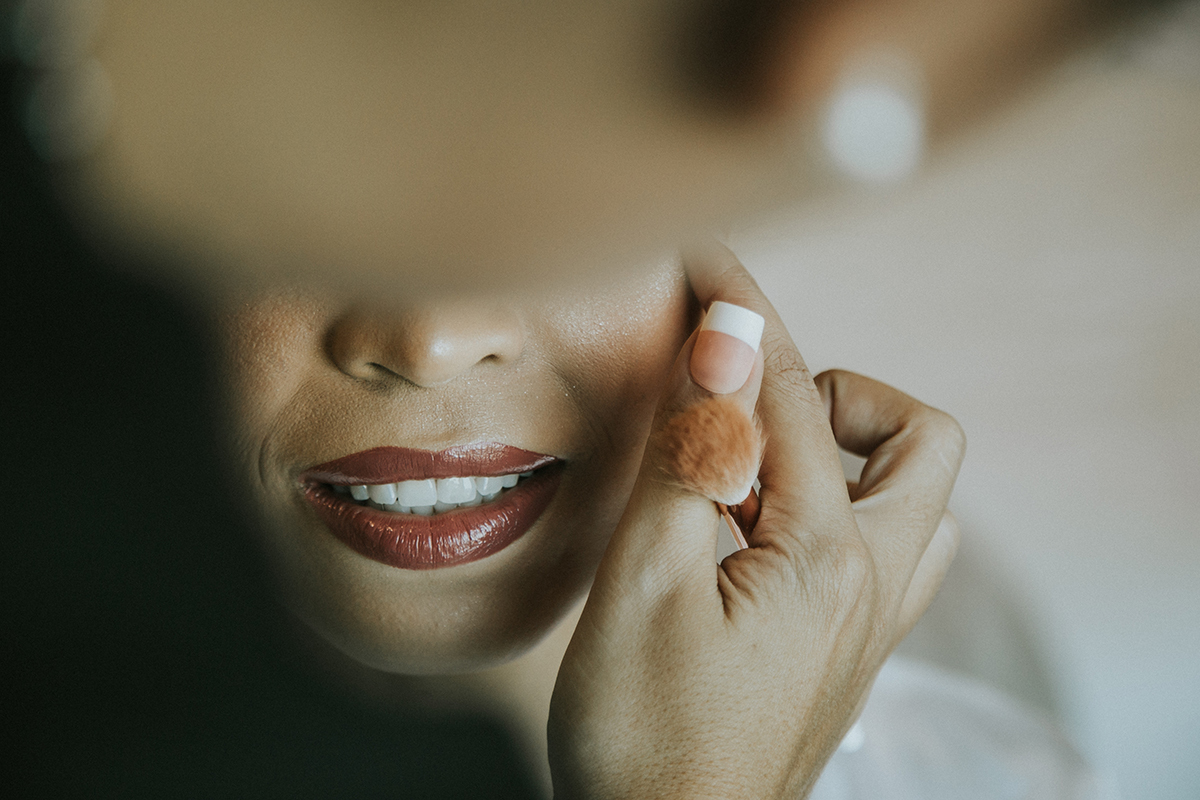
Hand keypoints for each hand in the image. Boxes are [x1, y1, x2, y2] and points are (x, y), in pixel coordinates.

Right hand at [548, 244, 964, 798]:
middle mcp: (875, 581)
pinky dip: (844, 508)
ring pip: (920, 498)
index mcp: (825, 553)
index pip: (792, 391)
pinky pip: (893, 551)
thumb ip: (694, 454)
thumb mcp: (643, 580)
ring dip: (853, 453)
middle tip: (750, 410)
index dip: (743, 310)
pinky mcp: (853, 651)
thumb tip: (728, 340)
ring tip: (763, 470)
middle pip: (916, 437)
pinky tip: (770, 530)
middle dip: (837, 391)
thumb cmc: (644, 732)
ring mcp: (873, 622)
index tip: (705, 253)